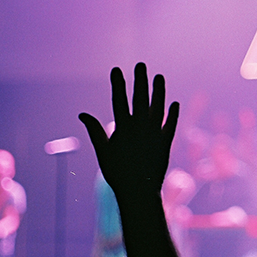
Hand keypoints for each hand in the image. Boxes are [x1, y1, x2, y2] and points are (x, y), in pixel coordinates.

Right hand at [79, 63, 178, 197]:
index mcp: (123, 128)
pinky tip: (174, 103)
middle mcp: (140, 127)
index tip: (116, 70)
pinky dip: (172, 114)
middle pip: (140, 98)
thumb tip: (82, 114)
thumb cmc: (117, 173)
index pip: (119, 100)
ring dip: (158, 91)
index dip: (118, 84)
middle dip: (140, 80)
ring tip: (159, 77)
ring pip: (157, 107)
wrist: (139, 191)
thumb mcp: (103, 151)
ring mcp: (154, 134)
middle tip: (141, 65)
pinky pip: (170, 124)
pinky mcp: (166, 142)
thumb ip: (95, 131)